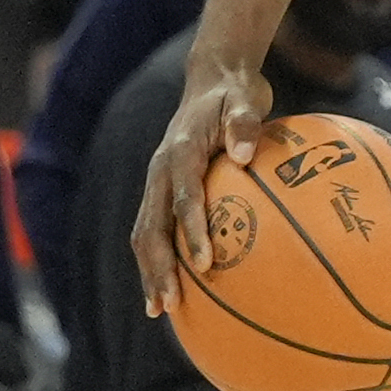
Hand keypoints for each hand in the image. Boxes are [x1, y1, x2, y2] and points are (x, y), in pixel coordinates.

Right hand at [133, 58, 274, 315]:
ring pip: (146, 234)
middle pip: (150, 227)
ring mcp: (157, 183)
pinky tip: (175, 291)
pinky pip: (157, 231)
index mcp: (178, 152)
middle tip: (170, 304)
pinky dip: (160, 261)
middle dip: (158, 267)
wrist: (212, 80)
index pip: (182, 197)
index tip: (206, 262)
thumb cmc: (235, 93)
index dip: (191, 230)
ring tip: (161, 310)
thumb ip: (244, 123)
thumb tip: (244, 155)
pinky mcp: (163, 191)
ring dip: (150, 272)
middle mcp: (159, 171)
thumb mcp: (245, 99)